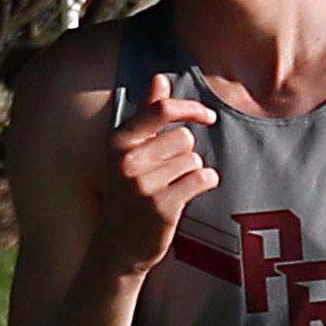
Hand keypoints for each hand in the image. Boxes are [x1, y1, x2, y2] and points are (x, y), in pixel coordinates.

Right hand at [90, 75, 219, 275]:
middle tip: (168, 174)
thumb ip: (145, 114)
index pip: (161, 110)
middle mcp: (128, 161)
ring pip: (194, 159)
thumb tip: (159, 78)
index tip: (208, 116)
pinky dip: (204, 183)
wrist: (117, 247)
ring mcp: (144, 184)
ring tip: (171, 188)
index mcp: (118, 142)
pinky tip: (187, 194)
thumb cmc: (126, 193)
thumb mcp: (128, 152)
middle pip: (184, 137)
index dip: (190, 109)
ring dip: (191, 171)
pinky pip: (201, 178)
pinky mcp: (163, 206)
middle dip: (186, 153)